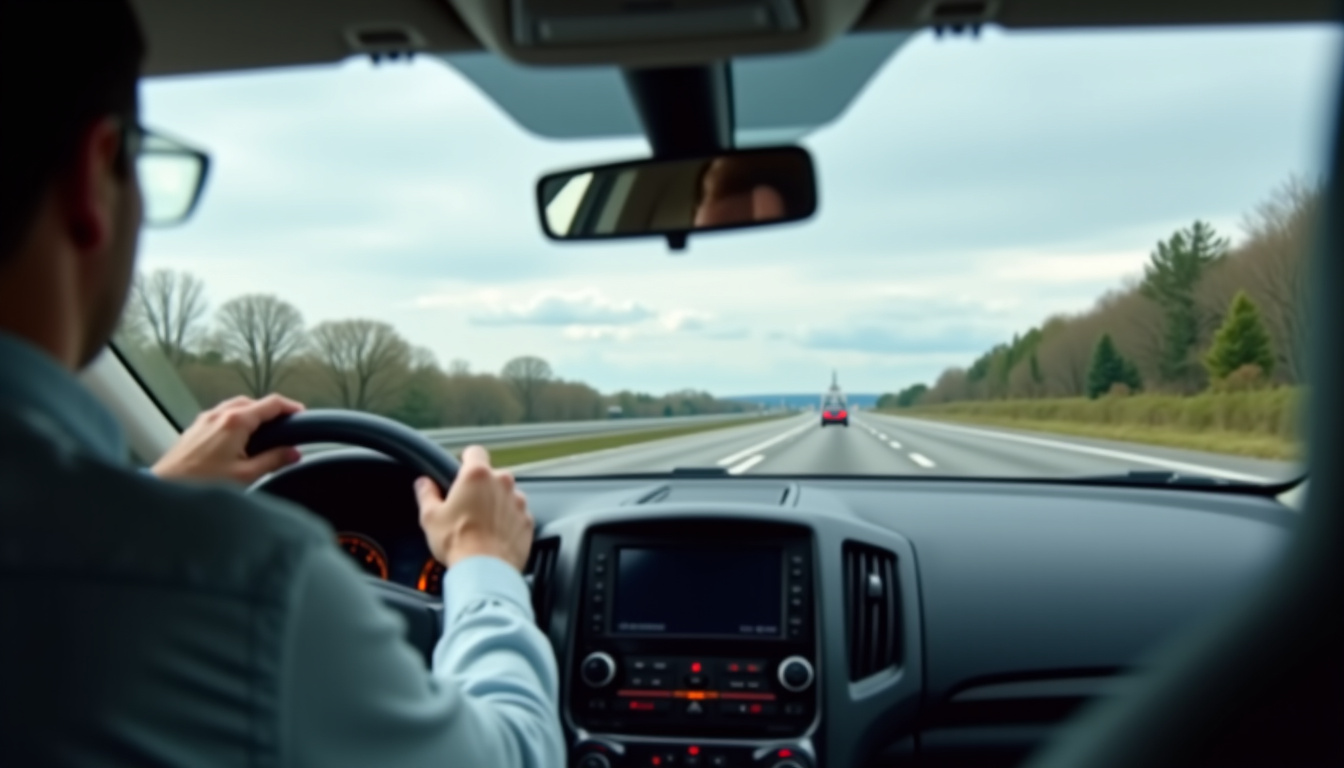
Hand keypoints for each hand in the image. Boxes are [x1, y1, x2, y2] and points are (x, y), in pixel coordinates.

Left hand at [152, 395, 303, 484]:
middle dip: (271, 410)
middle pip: (252, 402)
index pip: (271, 403)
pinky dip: (235, 420)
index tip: (302, 415)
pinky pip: (219, 416)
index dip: (290, 407)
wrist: (164, 491)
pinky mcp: (193, 430)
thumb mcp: (246, 475)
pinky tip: (238, 440)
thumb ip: (273, 461)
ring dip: (252, 413)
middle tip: (285, 425)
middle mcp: (218, 415)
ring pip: (234, 407)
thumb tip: (293, 453)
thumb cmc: (202, 484)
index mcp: (235, 422)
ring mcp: (203, 421)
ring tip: (264, 432)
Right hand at [415, 445, 533, 571]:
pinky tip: (494, 536)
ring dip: (496, 504)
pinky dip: (508, 521)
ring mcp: (518, 501)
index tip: (462, 469)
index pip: (475, 452)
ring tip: (481, 525)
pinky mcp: (528, 520)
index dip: (467, 459)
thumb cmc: (458, 543)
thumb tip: (423, 484)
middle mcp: (502, 483)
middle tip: (467, 506)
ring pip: (506, 495)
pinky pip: (517, 514)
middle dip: (481, 487)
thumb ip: (426, 494)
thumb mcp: (430, 517)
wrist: (485, 570)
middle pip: (491, 476)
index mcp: (476, 475)